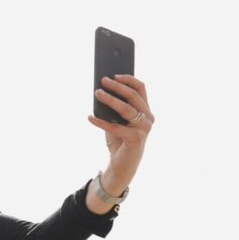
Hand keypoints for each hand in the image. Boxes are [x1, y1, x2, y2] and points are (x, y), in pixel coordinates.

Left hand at [89, 75, 152, 196]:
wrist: (122, 165)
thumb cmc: (119, 140)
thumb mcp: (116, 121)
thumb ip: (113, 109)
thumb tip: (100, 92)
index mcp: (146, 110)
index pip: (141, 89)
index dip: (129, 80)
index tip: (114, 75)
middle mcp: (148, 118)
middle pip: (133, 96)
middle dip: (117, 87)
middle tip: (102, 81)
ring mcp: (144, 129)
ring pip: (126, 109)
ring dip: (110, 100)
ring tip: (97, 94)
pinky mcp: (135, 139)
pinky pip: (115, 127)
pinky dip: (101, 122)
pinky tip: (90, 117)